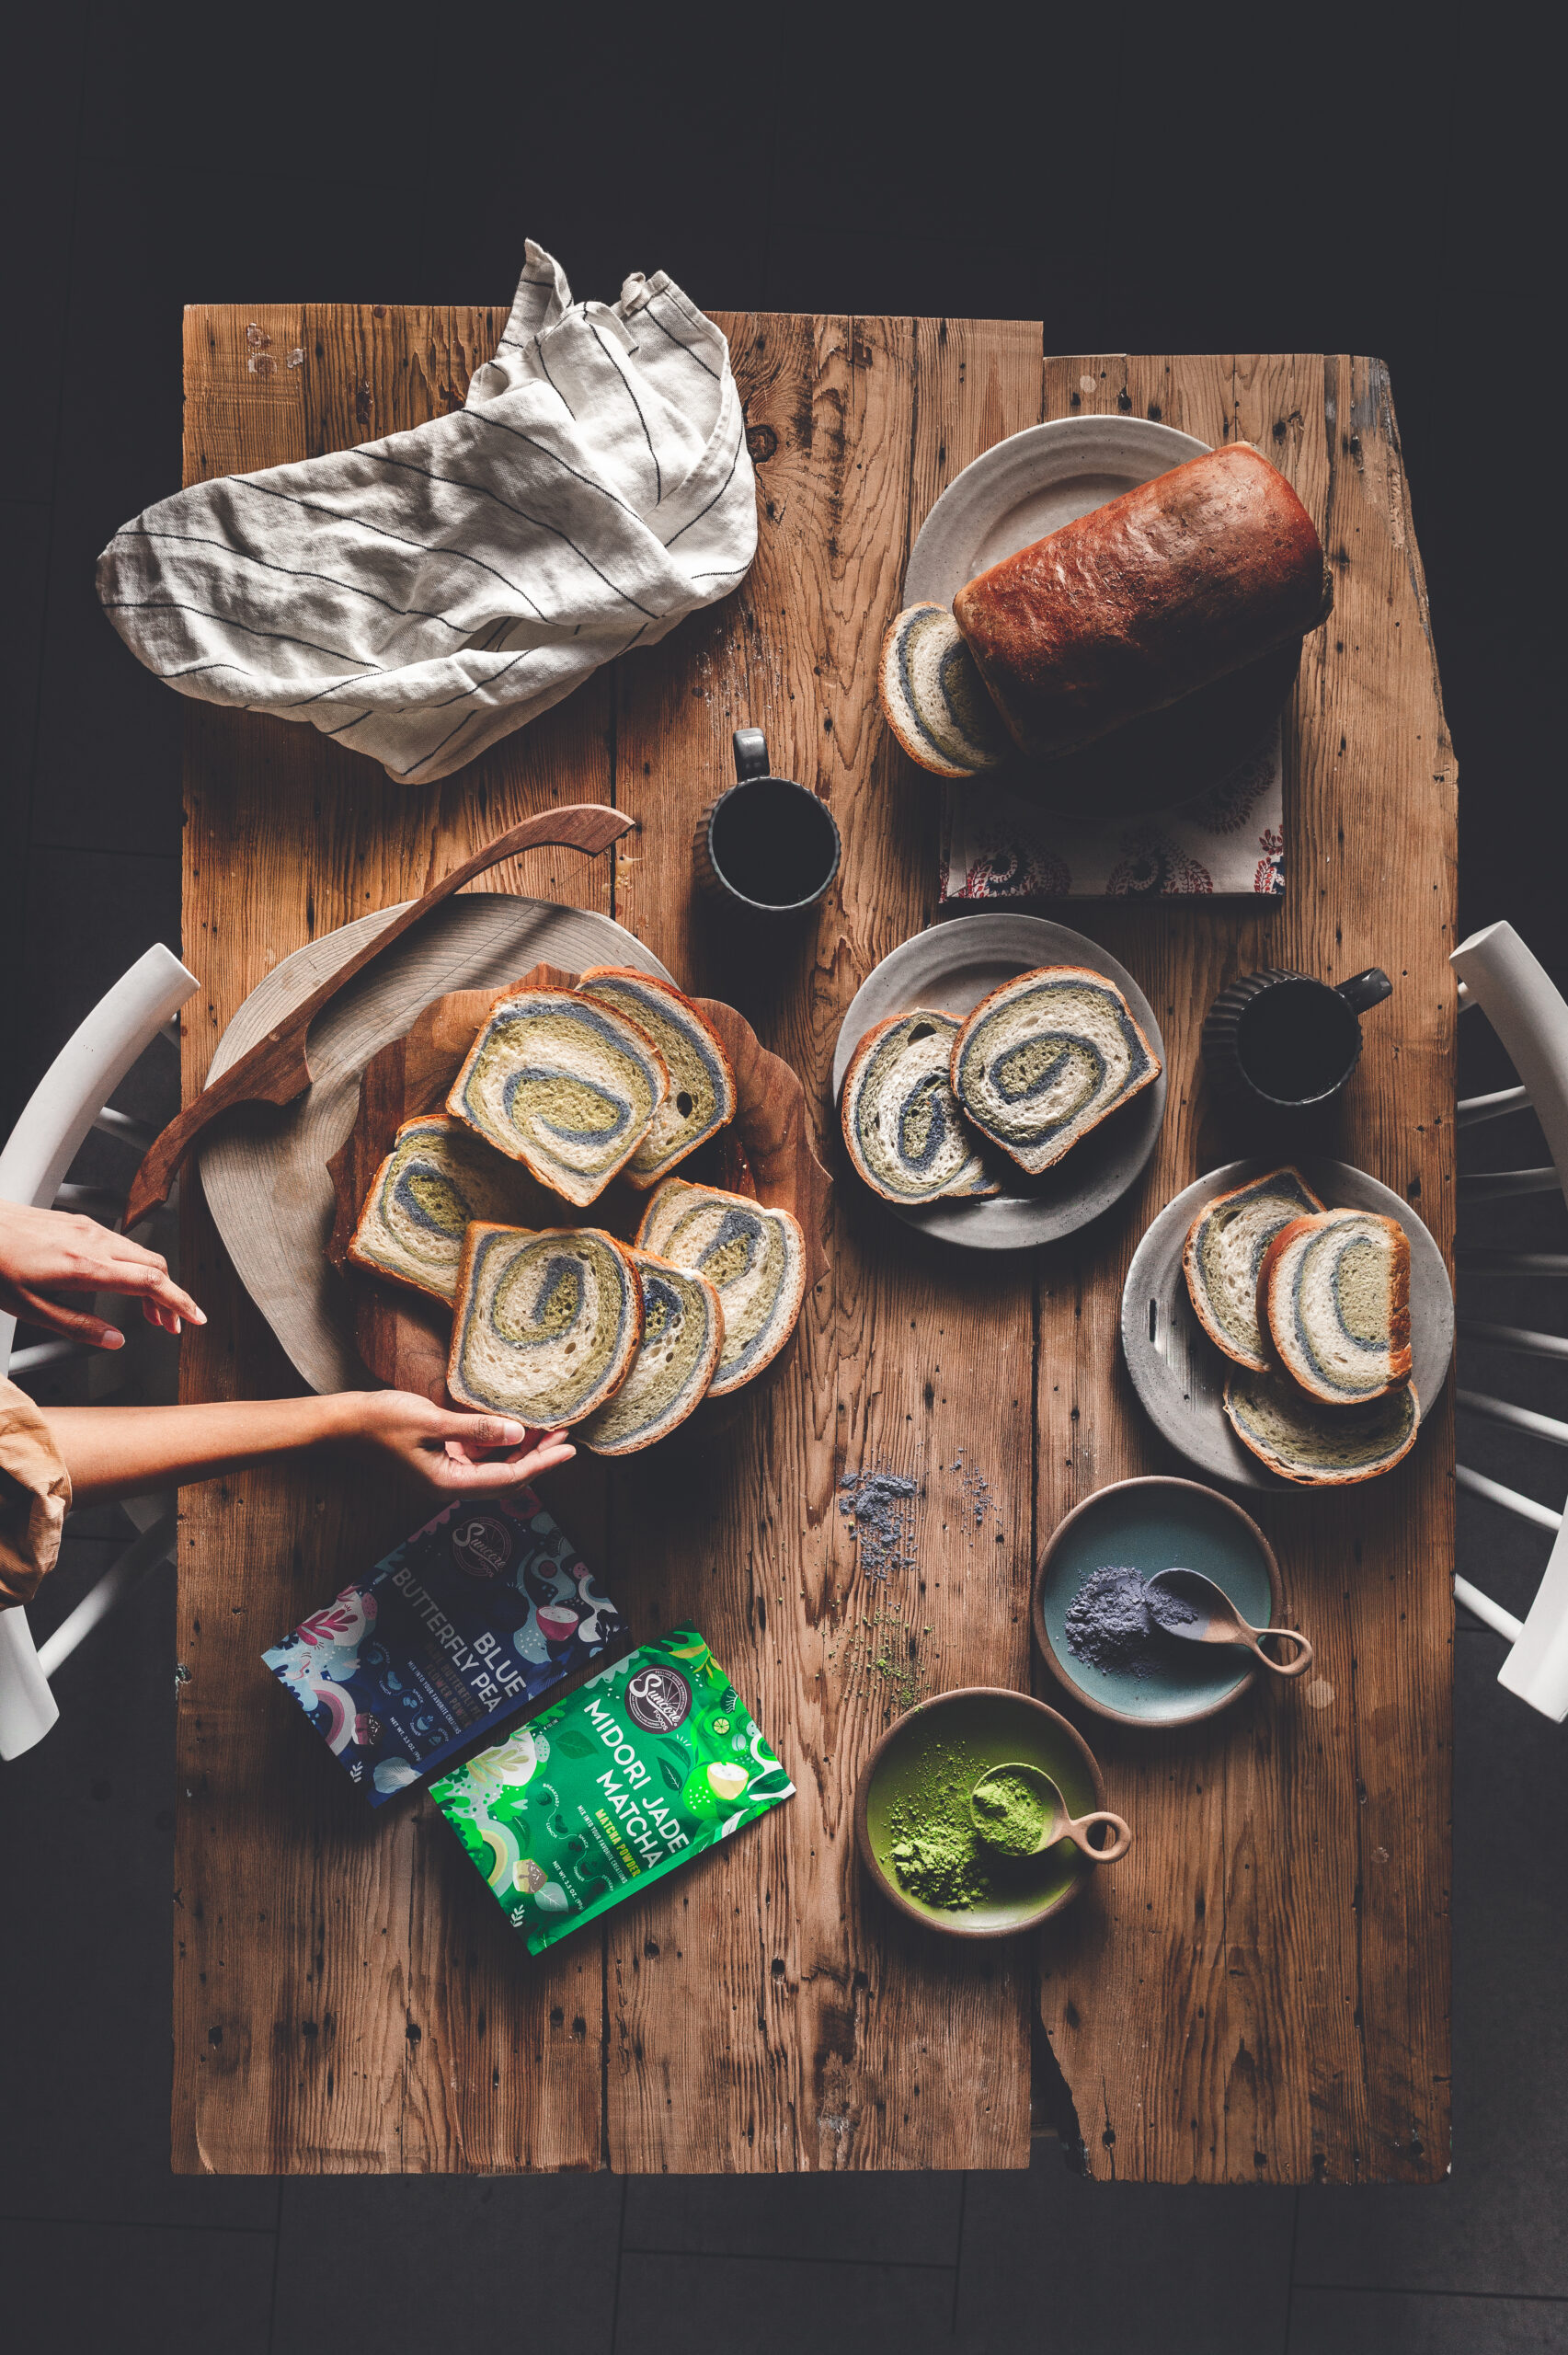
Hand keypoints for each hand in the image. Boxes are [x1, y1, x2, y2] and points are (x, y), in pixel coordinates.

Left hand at [0, 1199, 205, 1348]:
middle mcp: (93, 1241)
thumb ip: (77, 1326)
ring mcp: (88, 1228)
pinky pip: (122, 1244)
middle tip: (170, 1325)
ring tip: (149, 1311)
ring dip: (153, 1282)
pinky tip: (123, 1283)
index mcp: (85, 1267)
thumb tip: (114, 1340)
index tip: (195, 1318)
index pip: (150, 1283)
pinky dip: (135, 1266)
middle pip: (155, 1265)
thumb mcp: (30, 1309)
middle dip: (171, 1297)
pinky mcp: (79, 1223)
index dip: (179, 1302)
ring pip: (140, 1253)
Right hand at [345, 1390, 574, 1493]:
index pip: (509, 1479)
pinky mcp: (439, 1459)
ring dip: (521, 1450)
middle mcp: (450, 1484)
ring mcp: (445, 1473)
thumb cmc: (381, 1421)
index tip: (569, 1449)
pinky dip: (499, 1443)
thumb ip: (477, 1429)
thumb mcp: (432, 1421)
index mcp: (448, 1483)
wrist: (343, 1423)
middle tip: (566, 1435)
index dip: (543, 1464)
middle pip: (507, 1477)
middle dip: (539, 1458)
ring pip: (494, 1468)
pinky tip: (513, 1426)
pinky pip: (479, 1457)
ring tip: (547, 1428)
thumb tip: (518, 1434)